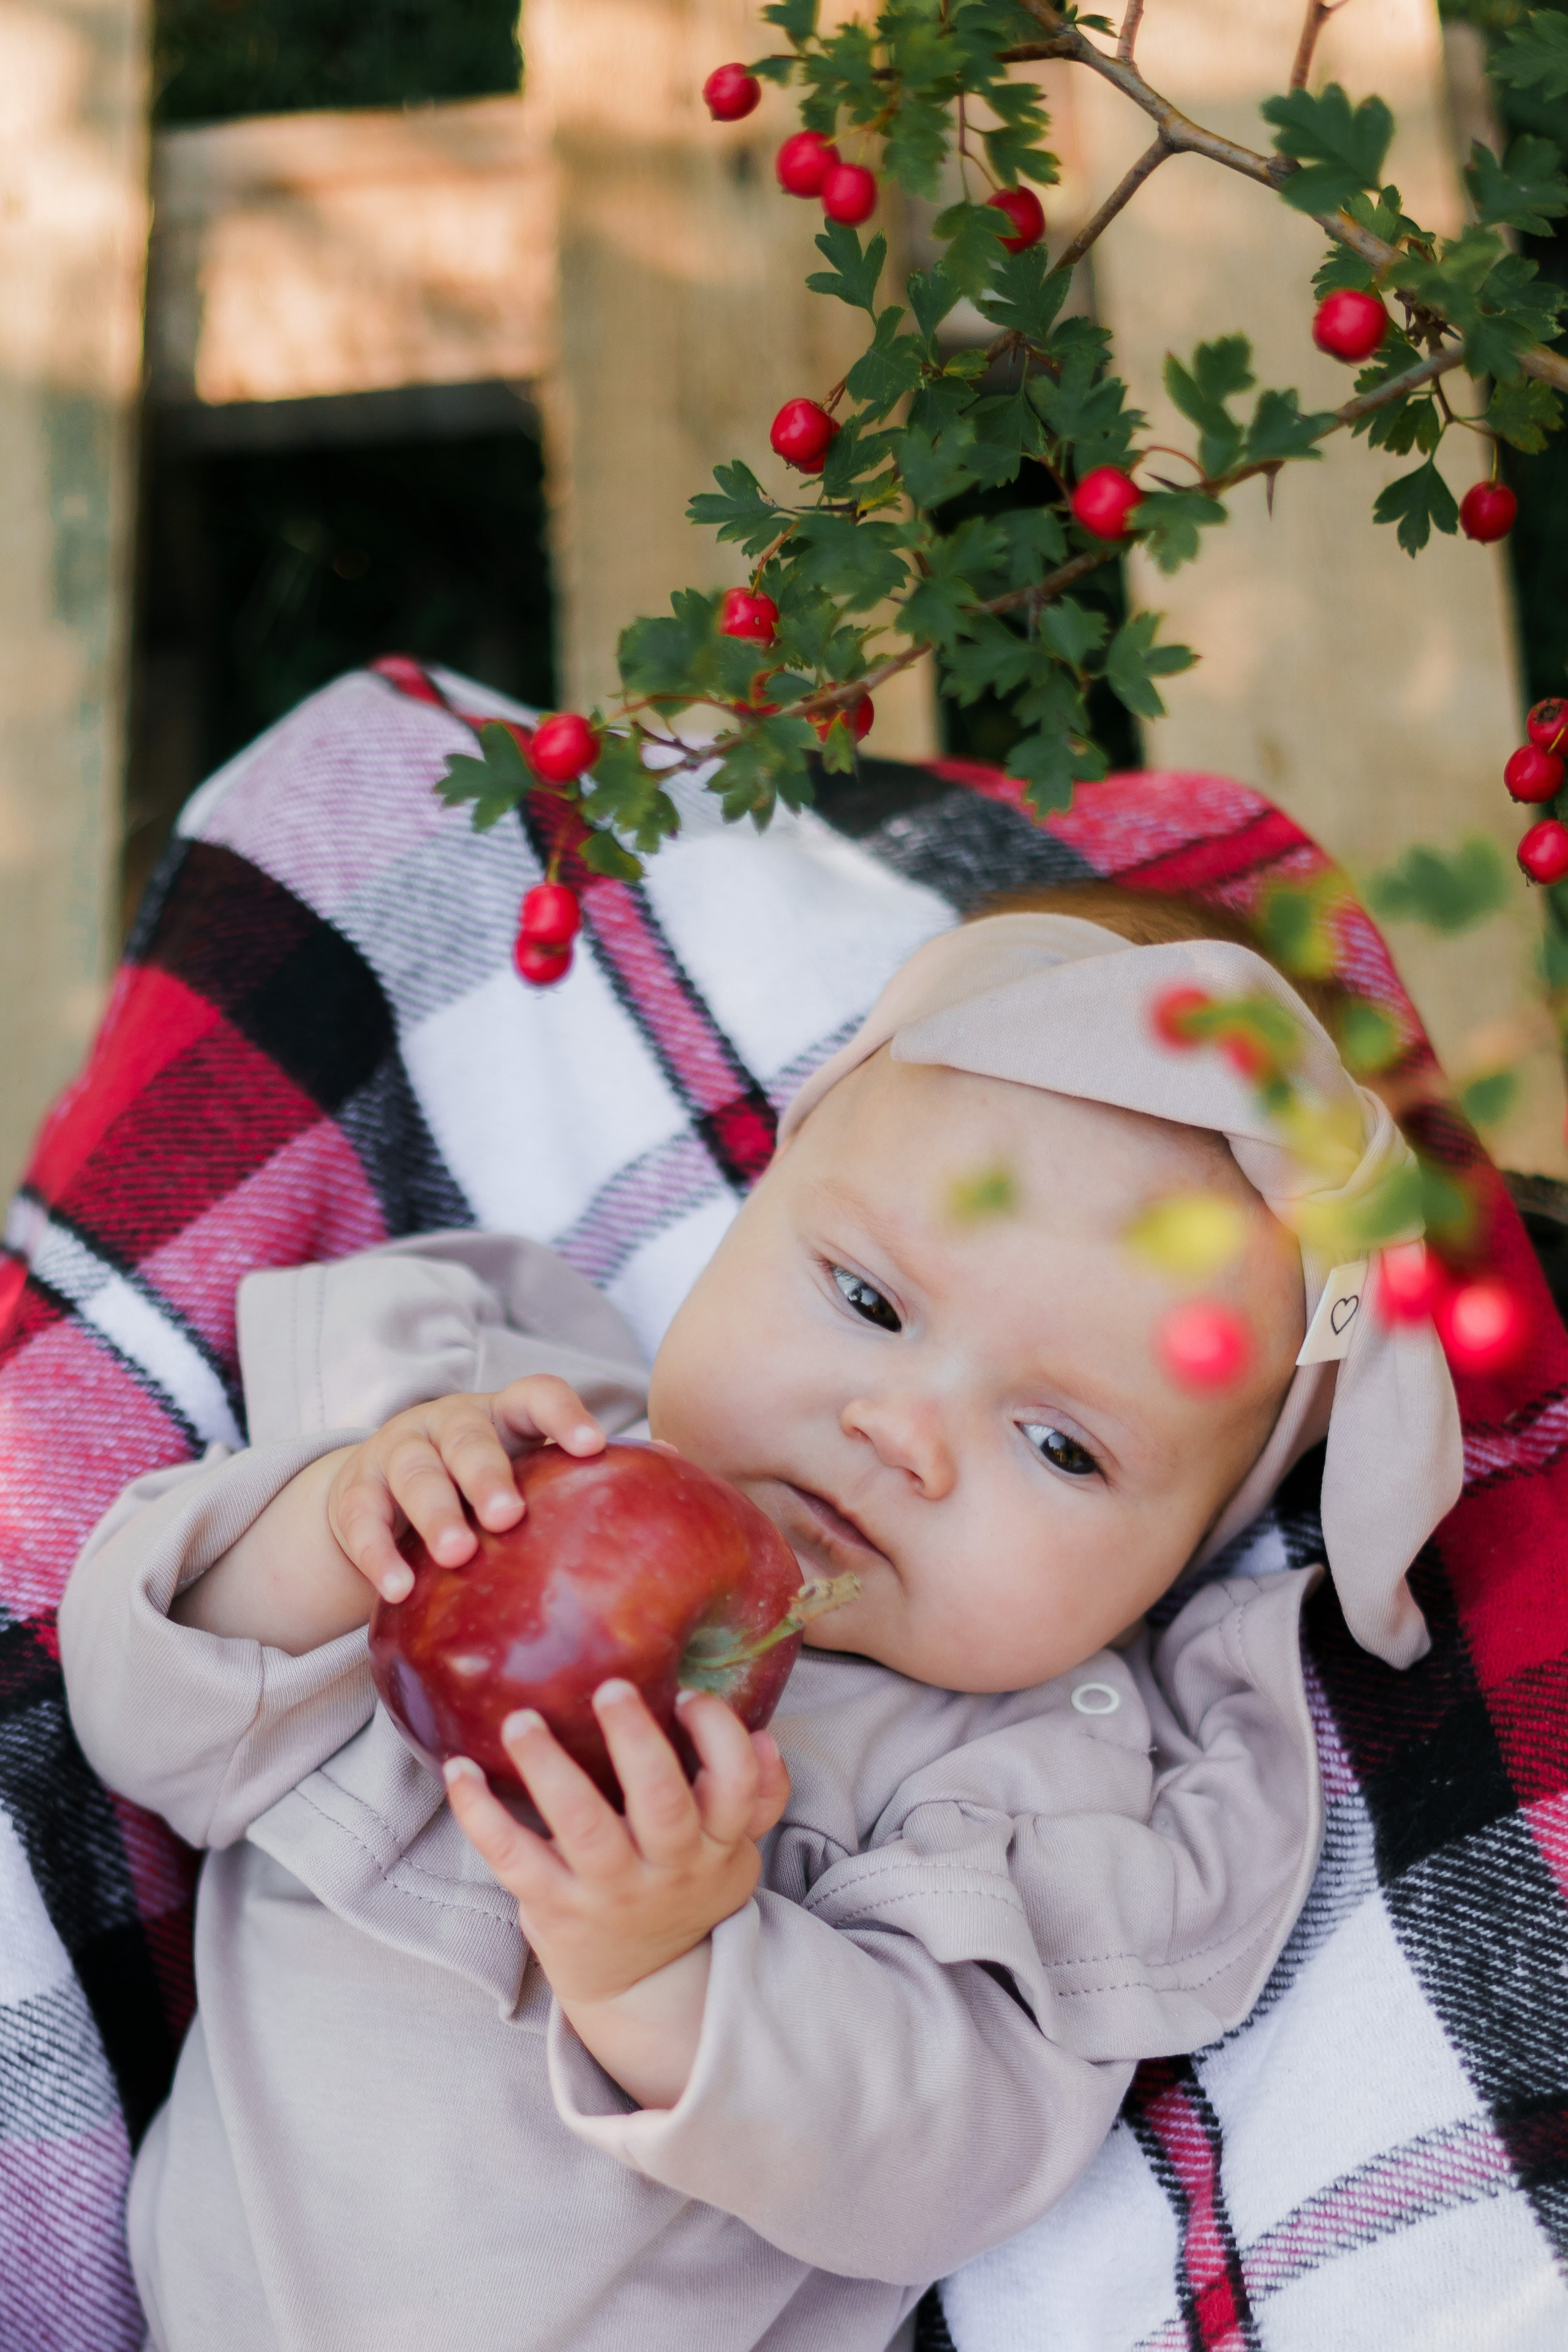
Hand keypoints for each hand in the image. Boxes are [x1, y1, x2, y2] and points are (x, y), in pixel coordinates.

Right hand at [327, 1376, 604, 1603]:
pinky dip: (377, 1554)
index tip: (593, 1447)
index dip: (564, 1415)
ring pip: (415, 1475)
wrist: (382, 1496)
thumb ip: (579, 1472)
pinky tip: (397, 1589)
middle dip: (487, 1476)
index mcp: (501, 1415)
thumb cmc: (479, 1485)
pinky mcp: (356, 1493)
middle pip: (468, 1439)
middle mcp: (447, 1424)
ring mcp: (397, 1453)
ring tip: (457, 1555)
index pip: (535, 1396)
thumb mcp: (524, 1470)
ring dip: (435, 1515)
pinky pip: (362, 1520)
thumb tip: (673, 1463)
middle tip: (509, 1516)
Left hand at [444, 1681, 789, 2103]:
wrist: (645, 1986)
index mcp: (716, 1844)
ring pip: (583, 1827)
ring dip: (550, 1768)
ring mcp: (607, 1890)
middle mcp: (666, 1868)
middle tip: (610, 1687)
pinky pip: (514, 1857)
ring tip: (520, 1721)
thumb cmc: (686, 1890)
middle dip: (636, 1742)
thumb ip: (758, 1795)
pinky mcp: (553, 1907)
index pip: (736, 1786)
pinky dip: (480, 1814)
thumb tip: (765, 1735)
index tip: (687, 1694)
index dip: (719, 1737)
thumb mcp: (737, 1851)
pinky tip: (458, 1770)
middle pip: (661, 1803)